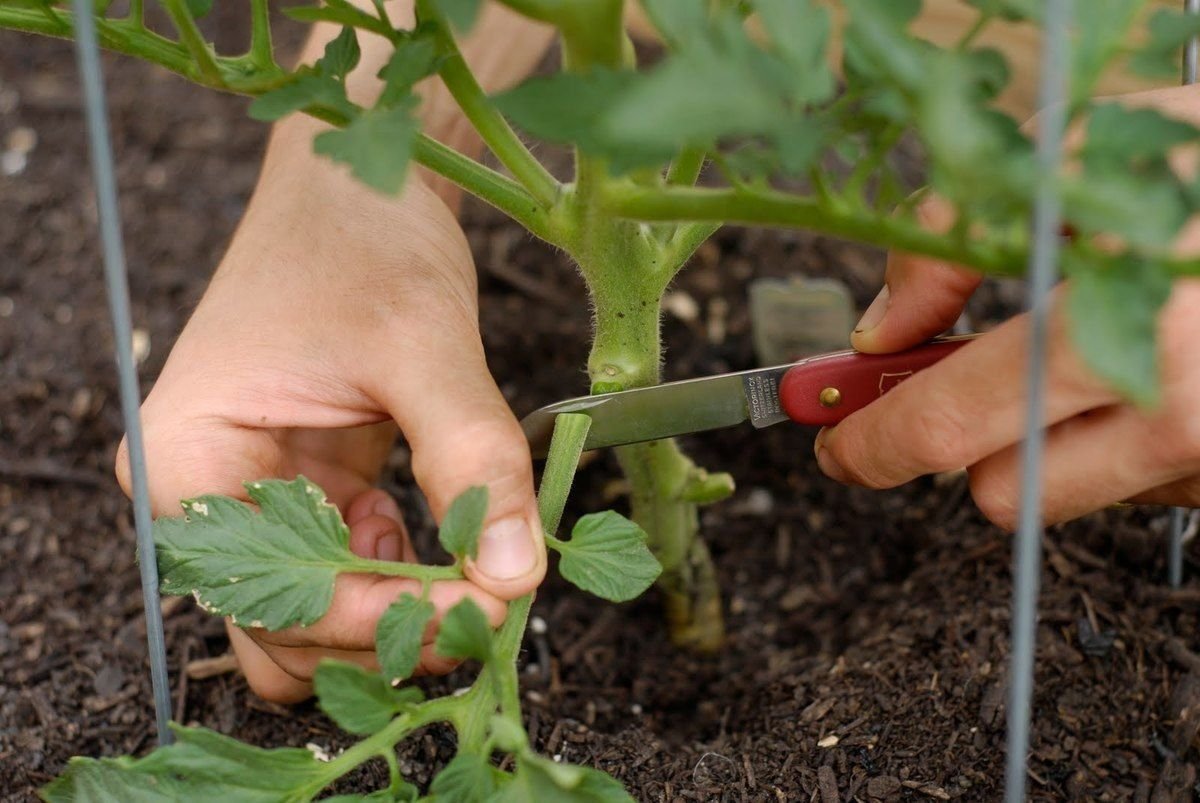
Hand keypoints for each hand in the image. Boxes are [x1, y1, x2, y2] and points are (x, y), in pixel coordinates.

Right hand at [116, 117, 544, 702]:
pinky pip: (347, 572)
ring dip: (397, 612)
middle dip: (392, 626)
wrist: (358, 183)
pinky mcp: (304, 491)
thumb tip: (517, 578)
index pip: (276, 596)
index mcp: (186, 460)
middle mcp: (203, 496)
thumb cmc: (364, 240)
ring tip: (476, 572)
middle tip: (496, 601)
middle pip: (287, 629)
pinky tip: (442, 527)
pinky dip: (402, 573)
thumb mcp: (423, 345)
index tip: (488, 606)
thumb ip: (471, 460)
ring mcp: (252, 498)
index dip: (384, 618)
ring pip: (317, 617)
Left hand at [813, 87, 1199, 528]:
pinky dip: (1117, 440)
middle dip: (957, 446)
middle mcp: (1178, 414)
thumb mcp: (1087, 156)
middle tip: (940, 395)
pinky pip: (1142, 485)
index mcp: (1123, 323)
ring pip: (1067, 496)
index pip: (951, 424)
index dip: (874, 442)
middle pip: (999, 493)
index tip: (838, 445)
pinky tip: (1143, 372)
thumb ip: (959, 242)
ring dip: (1044, 442)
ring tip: (1079, 354)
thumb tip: (882, 329)